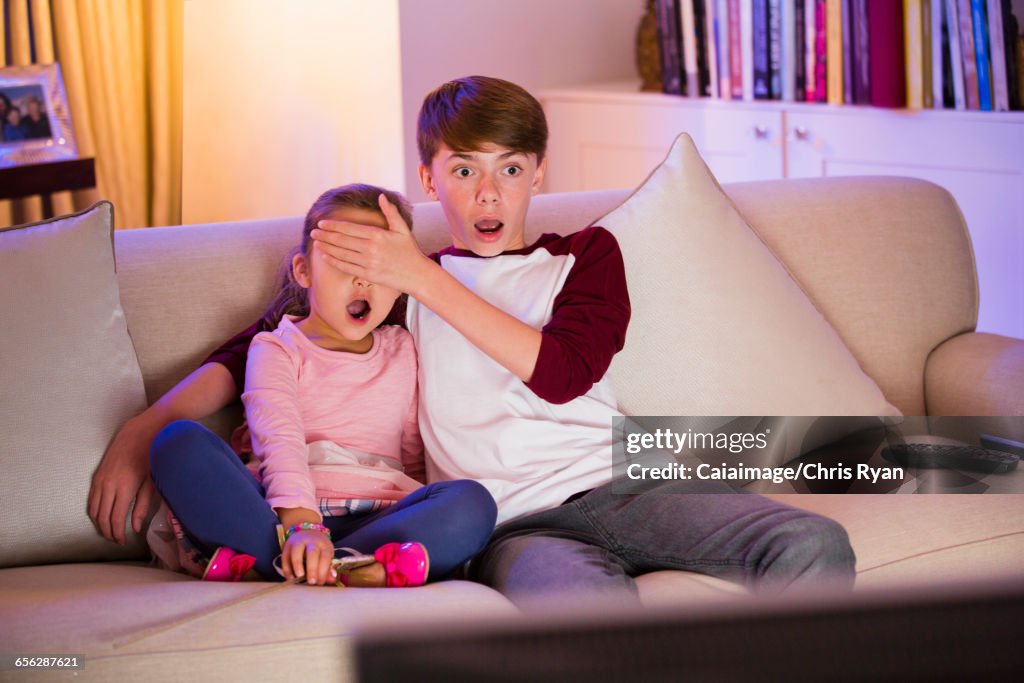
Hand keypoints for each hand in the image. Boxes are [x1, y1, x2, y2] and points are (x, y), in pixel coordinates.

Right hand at [88, 413, 159, 544]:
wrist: (138, 434)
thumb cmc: (150, 458)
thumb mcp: (151, 482)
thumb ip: (142, 506)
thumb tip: (135, 527)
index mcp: (124, 488)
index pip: (116, 519)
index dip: (118, 533)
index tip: (123, 542)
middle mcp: (108, 486)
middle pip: (102, 517)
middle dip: (108, 532)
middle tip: (116, 540)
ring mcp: (100, 481)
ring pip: (93, 510)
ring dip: (99, 524)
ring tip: (109, 531)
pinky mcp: (96, 476)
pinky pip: (90, 499)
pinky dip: (94, 512)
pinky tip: (101, 517)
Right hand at [281, 530, 336, 585]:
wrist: (306, 532)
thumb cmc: (318, 549)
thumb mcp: (326, 555)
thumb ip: (328, 568)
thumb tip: (332, 579)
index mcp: (323, 544)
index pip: (325, 556)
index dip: (323, 570)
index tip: (320, 582)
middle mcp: (311, 541)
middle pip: (312, 553)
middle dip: (312, 568)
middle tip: (311, 582)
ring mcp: (298, 543)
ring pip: (296, 552)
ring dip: (297, 565)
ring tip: (299, 577)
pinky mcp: (287, 547)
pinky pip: (285, 558)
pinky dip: (287, 570)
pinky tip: (291, 578)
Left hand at [310, 193, 434, 294]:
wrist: (417, 275)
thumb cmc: (409, 251)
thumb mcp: (402, 229)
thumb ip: (391, 212)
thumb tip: (381, 196)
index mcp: (378, 235)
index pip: (350, 228)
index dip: (333, 225)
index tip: (322, 223)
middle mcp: (371, 249)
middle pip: (342, 240)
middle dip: (325, 236)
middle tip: (313, 232)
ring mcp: (369, 263)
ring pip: (341, 254)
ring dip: (326, 248)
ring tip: (316, 243)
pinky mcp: (368, 275)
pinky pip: (346, 267)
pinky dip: (334, 261)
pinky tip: (325, 256)